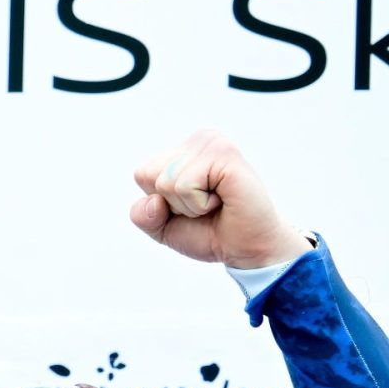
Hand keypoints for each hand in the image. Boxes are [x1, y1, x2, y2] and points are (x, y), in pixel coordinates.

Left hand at [130, 129, 307, 269]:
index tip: (192, 205)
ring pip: (166, 182)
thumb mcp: (163, 227)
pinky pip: (184, 186)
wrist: (246, 249)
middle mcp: (199, 139)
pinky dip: (199, 205)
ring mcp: (213, 143)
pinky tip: (223, 200)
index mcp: (185, 149)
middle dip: (173, 203)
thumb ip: (142, 215)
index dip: (160, 201)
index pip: (142, 174)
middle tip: (206, 206)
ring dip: (188, 206)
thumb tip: (153, 201)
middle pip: (149, 176)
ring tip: (216, 203)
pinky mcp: (225, 154)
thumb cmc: (210, 233)